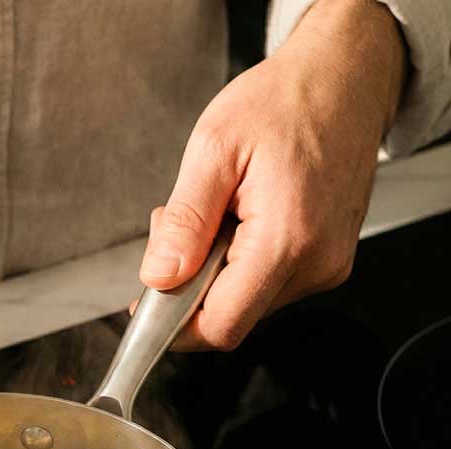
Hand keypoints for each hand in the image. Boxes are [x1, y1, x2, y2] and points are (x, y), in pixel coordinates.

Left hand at [138, 0, 405, 349]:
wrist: (345, 78)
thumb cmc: (284, 101)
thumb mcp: (214, 148)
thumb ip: (185, 221)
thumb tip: (159, 277)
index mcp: (286, 240)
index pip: (221, 326)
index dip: (174, 327)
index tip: (146, 305)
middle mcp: (315, 264)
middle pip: (231, 318)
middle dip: (190, 289)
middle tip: (179, 232)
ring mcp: (326, 266)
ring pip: (247, 304)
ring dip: (214, 274)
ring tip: (217, 215)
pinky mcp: (328, 262)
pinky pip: (268, 286)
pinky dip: (240, 265)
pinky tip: (240, 222)